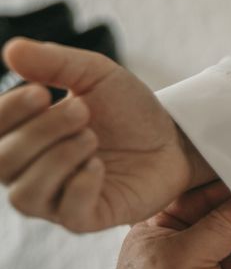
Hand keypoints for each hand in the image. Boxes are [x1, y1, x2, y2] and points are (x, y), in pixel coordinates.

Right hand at [0, 38, 214, 231]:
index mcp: (26, 136)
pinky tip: (99, 166)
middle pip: (3, 162)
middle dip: (41, 131)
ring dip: (57, 160)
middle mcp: (33, 172)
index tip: (42, 93)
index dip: (9, 112)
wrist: (174, 138)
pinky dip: (79, 187)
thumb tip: (12, 50)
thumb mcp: (95, 75)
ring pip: (26, 195)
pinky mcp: (91, 218)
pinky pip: (67, 215)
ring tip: (92, 138)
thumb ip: (54, 63)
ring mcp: (60, 200)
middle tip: (83, 112)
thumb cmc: (129, 110)